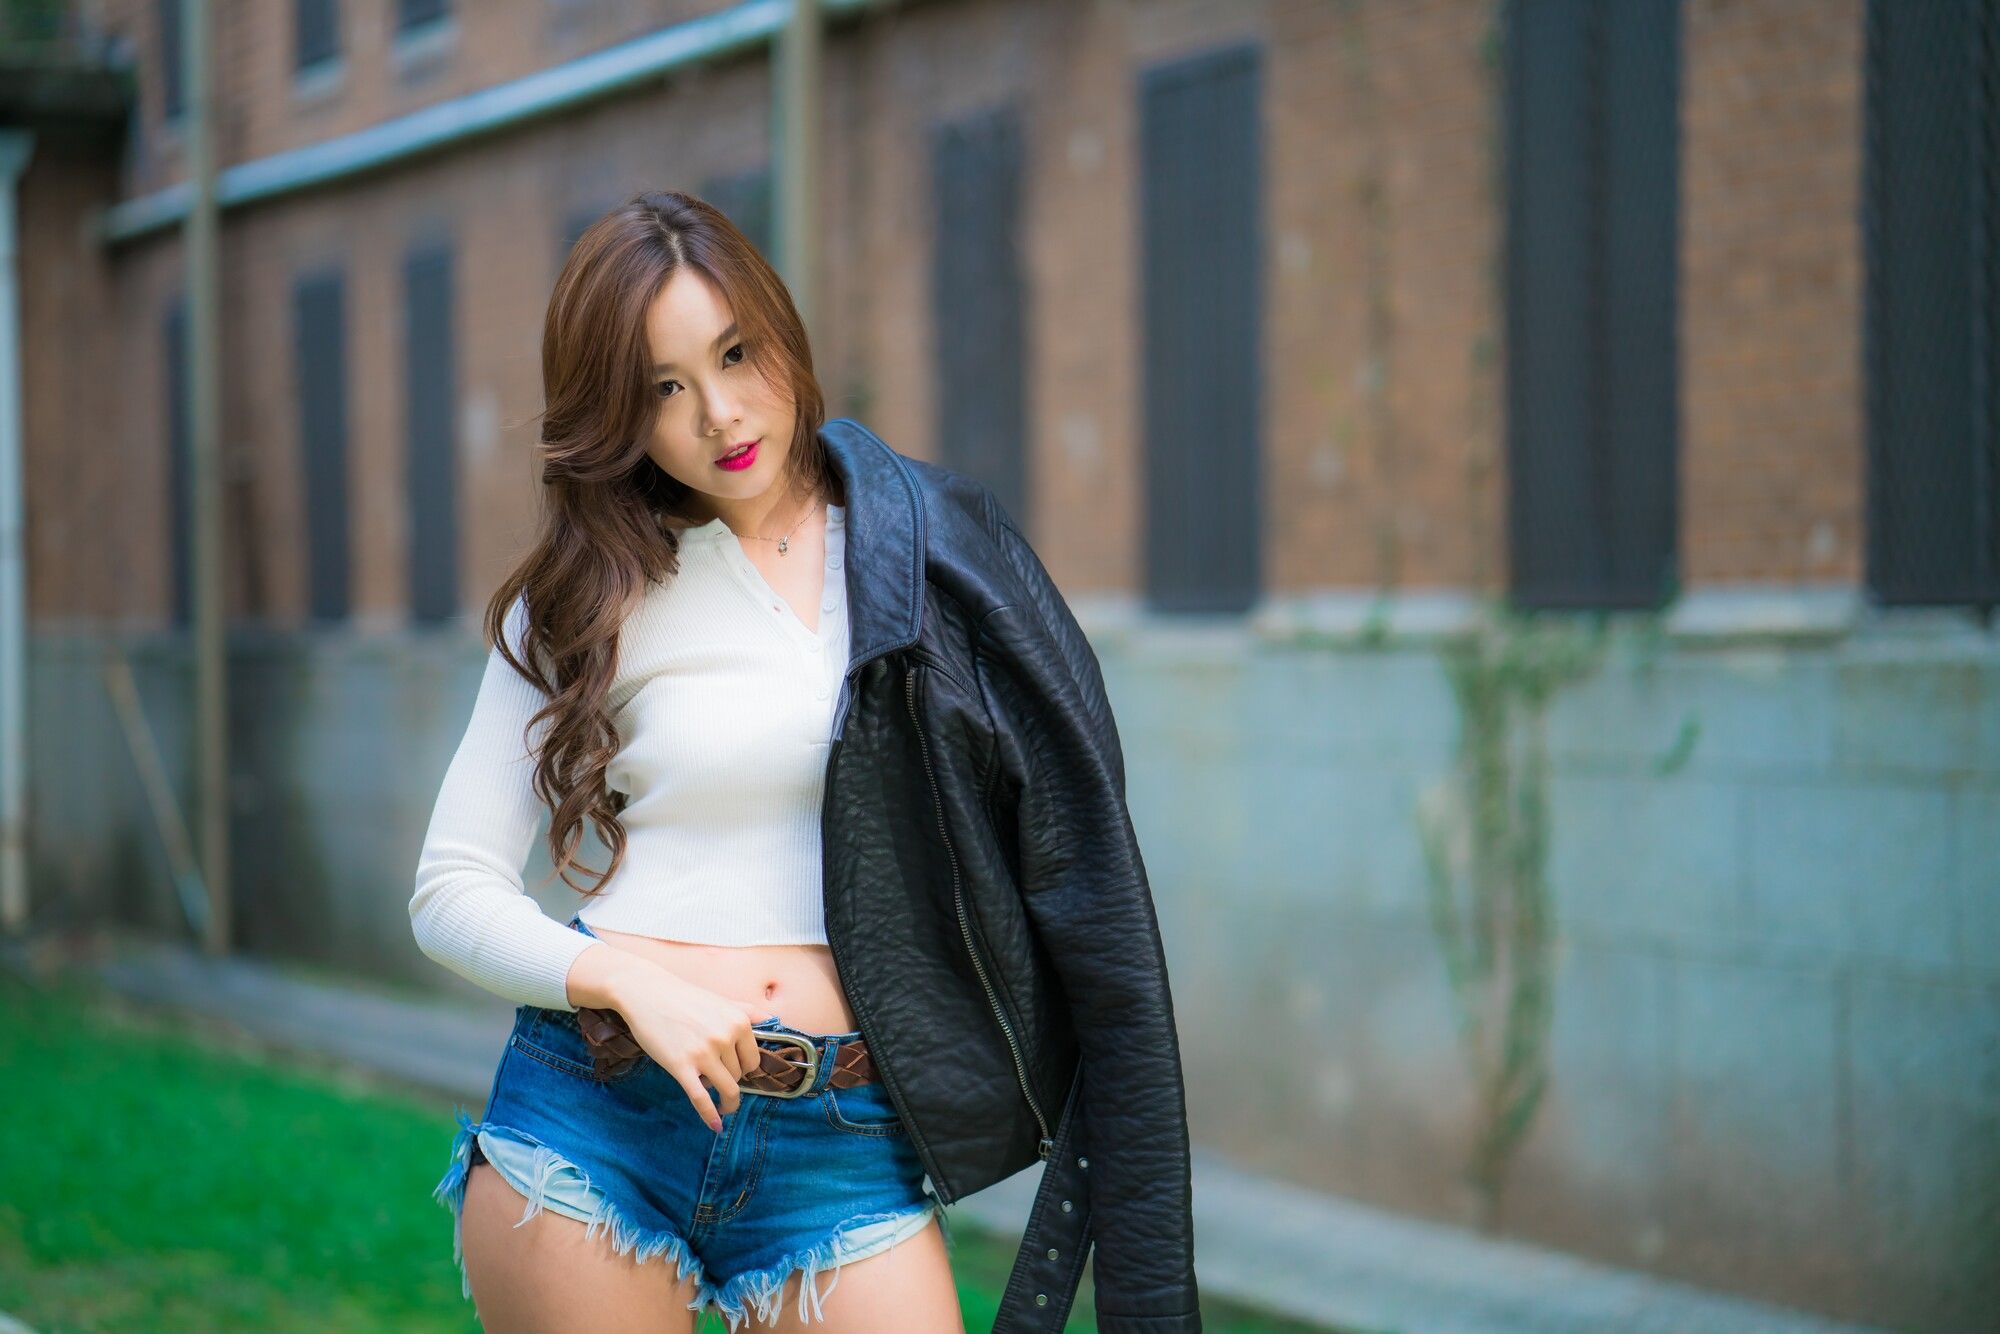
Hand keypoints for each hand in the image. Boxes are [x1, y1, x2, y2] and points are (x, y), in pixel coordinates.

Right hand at [609, 967, 778, 1131]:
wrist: (647, 993)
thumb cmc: (685, 998)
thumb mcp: (721, 1001)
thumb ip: (748, 1011)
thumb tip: (773, 1019)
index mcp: (738, 1022)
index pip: (753, 1060)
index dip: (744, 1069)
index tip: (735, 1072)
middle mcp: (725, 1037)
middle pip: (738, 1076)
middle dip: (730, 1080)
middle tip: (717, 1079)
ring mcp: (703, 1053)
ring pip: (726, 1089)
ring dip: (726, 1102)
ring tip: (723, 1106)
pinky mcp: (681, 1066)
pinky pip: (701, 1098)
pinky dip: (709, 1114)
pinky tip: (715, 1125)